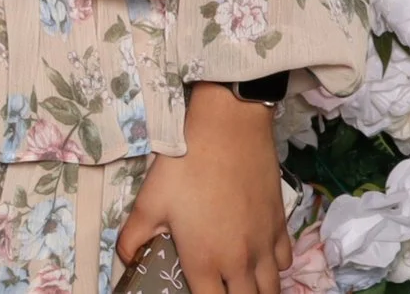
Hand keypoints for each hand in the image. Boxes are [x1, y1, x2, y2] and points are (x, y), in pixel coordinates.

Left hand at [116, 85, 291, 293]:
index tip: (198, 290)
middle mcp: (240, 262)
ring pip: (271, 288)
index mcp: (205, 262)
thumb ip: (133, 236)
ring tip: (244, 283)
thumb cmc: (185, 165)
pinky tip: (262, 256)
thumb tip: (124, 258)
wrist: (228, 130)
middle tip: (222, 286)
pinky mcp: (281, 225)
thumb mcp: (150, 200)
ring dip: (258, 290)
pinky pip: (285, 260)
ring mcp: (265, 245)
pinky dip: (275, 266)